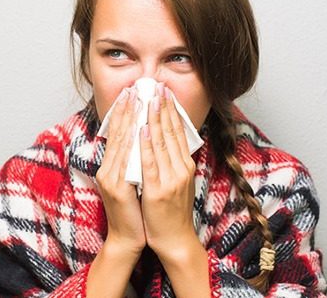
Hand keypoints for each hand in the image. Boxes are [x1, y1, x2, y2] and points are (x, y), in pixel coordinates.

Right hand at [95, 87, 144, 254]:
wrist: (128, 238)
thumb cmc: (134, 212)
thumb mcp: (131, 183)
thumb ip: (132, 163)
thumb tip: (143, 140)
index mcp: (110, 167)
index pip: (117, 134)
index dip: (123, 113)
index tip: (131, 94)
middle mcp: (107, 170)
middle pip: (117, 134)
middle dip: (126, 110)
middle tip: (135, 88)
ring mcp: (111, 179)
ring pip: (122, 143)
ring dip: (131, 119)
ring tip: (139, 99)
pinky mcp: (118, 189)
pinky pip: (128, 161)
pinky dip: (135, 143)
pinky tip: (141, 128)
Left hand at [139, 83, 199, 256]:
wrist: (174, 240)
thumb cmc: (171, 212)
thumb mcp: (175, 182)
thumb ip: (171, 162)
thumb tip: (164, 141)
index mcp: (184, 165)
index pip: (177, 132)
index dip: (170, 110)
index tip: (163, 91)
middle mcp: (181, 169)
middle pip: (171, 133)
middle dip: (163, 107)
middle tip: (156, 86)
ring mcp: (171, 179)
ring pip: (161, 143)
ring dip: (154, 119)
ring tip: (149, 98)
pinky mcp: (158, 191)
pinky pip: (150, 164)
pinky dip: (146, 145)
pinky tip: (142, 129)